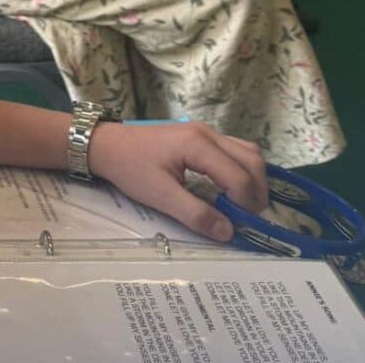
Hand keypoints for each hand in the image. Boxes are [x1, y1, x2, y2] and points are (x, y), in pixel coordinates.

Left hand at [88, 120, 267, 241]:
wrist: (107, 144)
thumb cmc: (130, 168)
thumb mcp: (160, 195)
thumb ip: (195, 214)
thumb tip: (229, 232)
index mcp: (198, 144)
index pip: (239, 176)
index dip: (246, 204)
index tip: (241, 227)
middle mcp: (207, 133)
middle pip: (252, 159)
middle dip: (257, 191)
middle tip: (248, 218)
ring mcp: (205, 131)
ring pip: (247, 151)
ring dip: (252, 179)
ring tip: (242, 206)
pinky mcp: (200, 135)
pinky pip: (234, 150)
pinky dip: (241, 170)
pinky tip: (230, 190)